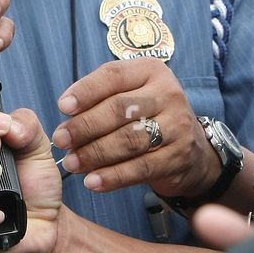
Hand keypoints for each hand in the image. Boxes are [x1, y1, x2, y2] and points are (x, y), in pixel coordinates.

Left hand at [51, 60, 218, 197]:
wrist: (192, 148)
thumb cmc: (148, 115)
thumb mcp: (130, 93)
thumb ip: (100, 96)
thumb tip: (67, 112)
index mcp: (151, 71)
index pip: (114, 76)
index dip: (86, 91)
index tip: (62, 107)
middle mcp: (168, 94)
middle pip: (120, 109)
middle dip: (85, 126)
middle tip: (61, 140)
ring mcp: (177, 126)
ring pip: (129, 140)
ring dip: (95, 153)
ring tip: (72, 163)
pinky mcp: (179, 157)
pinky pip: (141, 168)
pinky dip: (114, 176)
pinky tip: (93, 181)